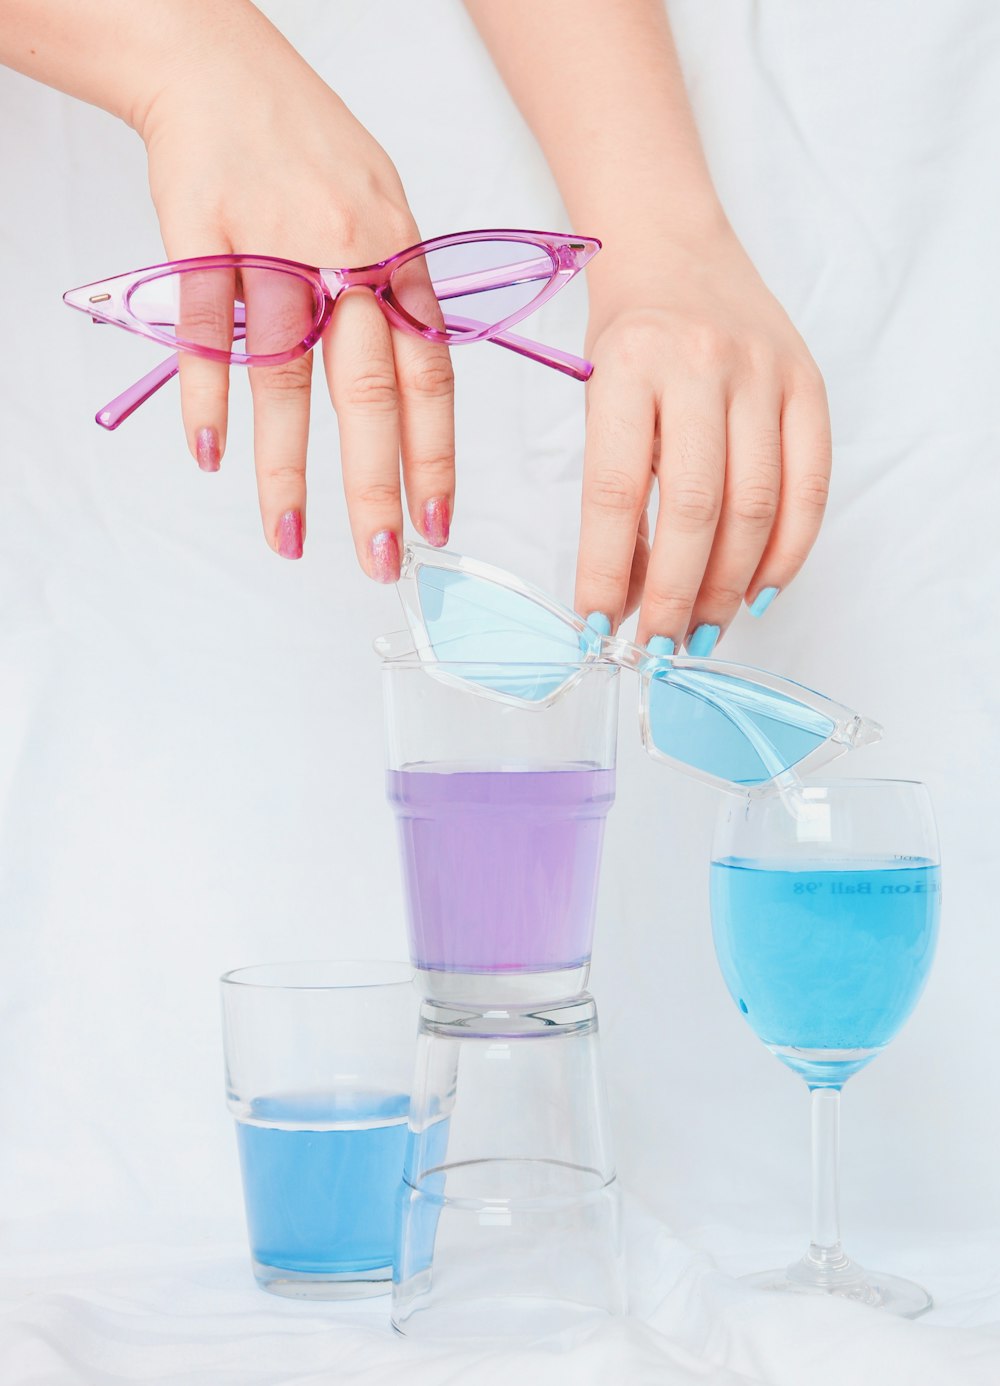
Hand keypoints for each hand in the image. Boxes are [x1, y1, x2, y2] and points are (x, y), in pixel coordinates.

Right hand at [137, 12, 453, 571]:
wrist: (221, 69)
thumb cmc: (308, 146)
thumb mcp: (384, 208)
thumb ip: (400, 295)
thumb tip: (416, 387)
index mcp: (399, 257)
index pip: (431, 377)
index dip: (435, 457)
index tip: (437, 524)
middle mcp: (347, 258)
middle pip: (368, 391)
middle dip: (376, 487)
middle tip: (382, 559)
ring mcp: (274, 248)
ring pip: (284, 377)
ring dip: (285, 470)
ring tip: (289, 540)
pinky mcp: (203, 239)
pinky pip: (207, 333)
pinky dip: (205, 398)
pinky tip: (210, 457)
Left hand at [574, 228, 830, 651]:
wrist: (675, 244)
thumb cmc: (627, 333)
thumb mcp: (596, 393)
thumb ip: (615, 487)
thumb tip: (630, 593)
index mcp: (629, 365)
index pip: (616, 491)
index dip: (609, 570)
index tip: (598, 626)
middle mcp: (701, 364)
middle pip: (695, 508)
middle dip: (675, 594)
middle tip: (658, 646)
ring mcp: (764, 372)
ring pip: (755, 506)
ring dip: (729, 585)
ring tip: (704, 631)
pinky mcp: (809, 383)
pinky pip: (811, 485)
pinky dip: (788, 551)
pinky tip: (758, 590)